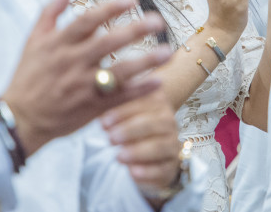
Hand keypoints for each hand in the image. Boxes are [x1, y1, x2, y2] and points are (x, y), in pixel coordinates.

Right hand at [2, 0, 171, 156]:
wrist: (21, 118)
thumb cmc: (28, 76)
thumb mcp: (32, 40)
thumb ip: (49, 13)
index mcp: (59, 44)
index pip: (87, 20)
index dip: (110, 8)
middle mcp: (72, 63)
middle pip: (108, 43)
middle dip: (135, 30)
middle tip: (158, 21)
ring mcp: (83, 86)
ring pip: (118, 72)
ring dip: (145, 61)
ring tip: (167, 51)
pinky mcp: (92, 108)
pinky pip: (120, 98)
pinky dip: (139, 90)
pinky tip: (158, 81)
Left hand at [101, 90, 181, 205]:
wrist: (149, 150)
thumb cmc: (131, 124)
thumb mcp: (122, 112)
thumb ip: (113, 103)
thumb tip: (97, 99)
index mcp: (159, 103)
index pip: (143, 103)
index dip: (122, 113)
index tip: (104, 121)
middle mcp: (169, 122)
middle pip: (153, 124)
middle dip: (129, 131)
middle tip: (110, 138)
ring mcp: (173, 145)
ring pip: (159, 147)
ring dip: (138, 151)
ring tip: (119, 156)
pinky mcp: (171, 167)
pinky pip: (162, 170)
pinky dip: (147, 172)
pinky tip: (132, 172)